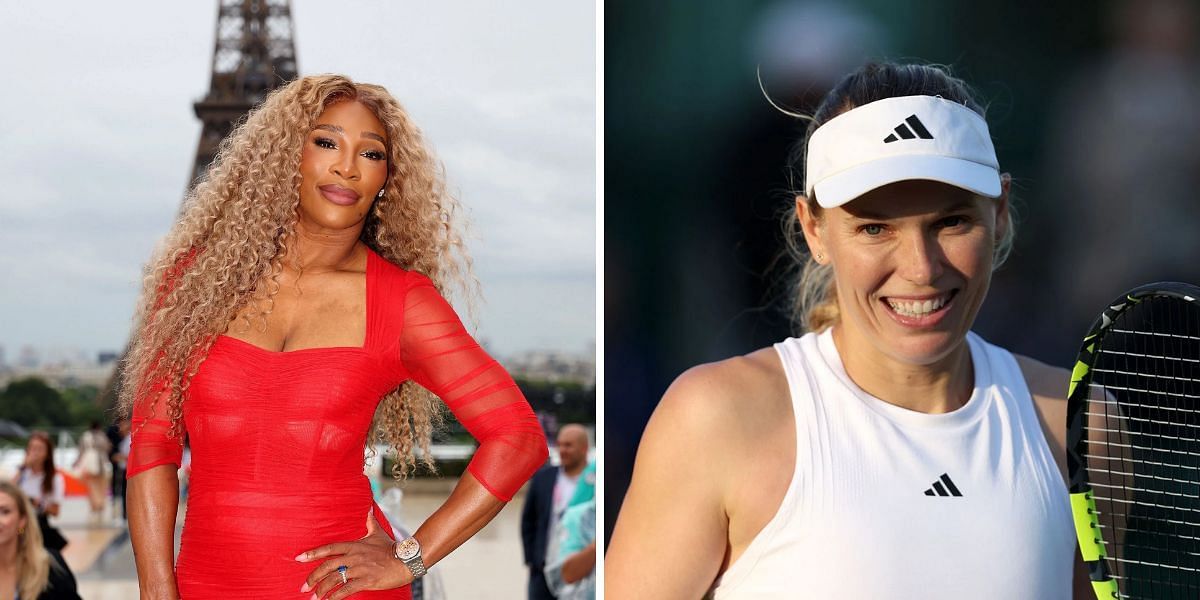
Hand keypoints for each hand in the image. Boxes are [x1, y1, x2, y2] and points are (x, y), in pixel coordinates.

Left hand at [296, 510, 412, 598]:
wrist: (407, 560)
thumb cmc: (391, 547)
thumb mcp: (378, 533)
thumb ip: (370, 522)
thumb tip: (368, 509)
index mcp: (354, 545)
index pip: (329, 548)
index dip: (313, 553)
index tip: (299, 558)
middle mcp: (354, 556)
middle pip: (327, 566)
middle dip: (313, 577)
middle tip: (304, 586)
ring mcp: (360, 569)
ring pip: (334, 579)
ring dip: (321, 590)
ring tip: (314, 597)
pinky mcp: (367, 581)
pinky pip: (346, 590)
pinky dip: (335, 597)